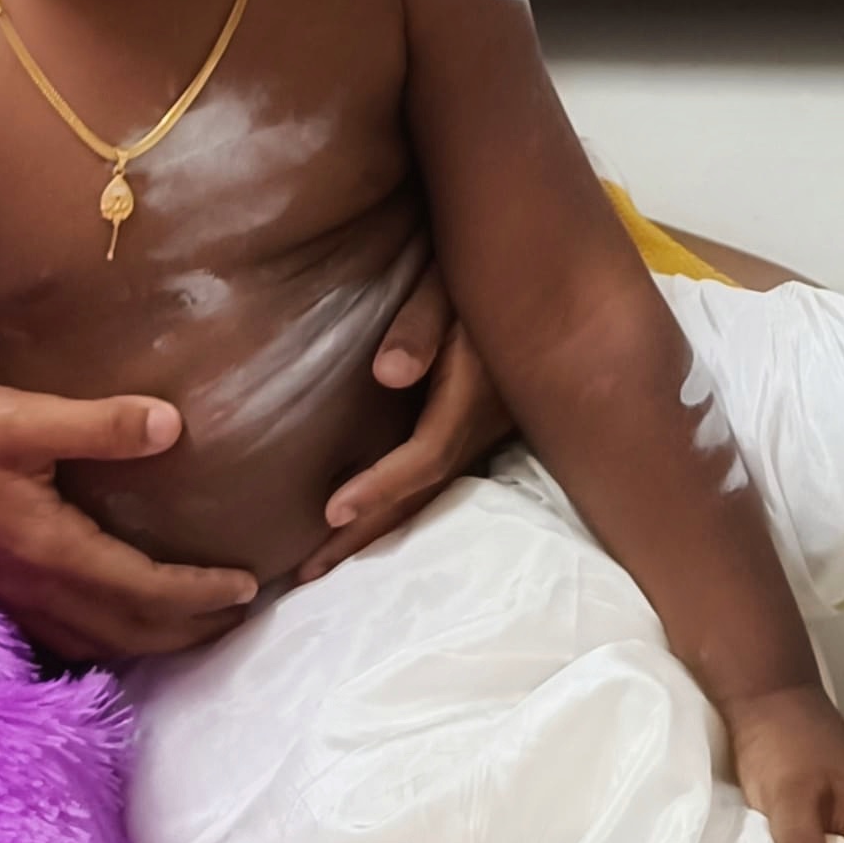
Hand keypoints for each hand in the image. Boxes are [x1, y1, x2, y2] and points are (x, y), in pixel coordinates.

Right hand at [0, 374, 258, 663]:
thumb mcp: (20, 416)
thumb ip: (98, 424)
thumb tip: (174, 426)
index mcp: (49, 550)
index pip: (143, 589)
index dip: (199, 593)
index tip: (250, 585)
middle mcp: (33, 586)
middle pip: (127, 631)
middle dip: (188, 629)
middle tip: (241, 617)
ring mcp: (8, 593)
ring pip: (95, 640)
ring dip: (150, 641)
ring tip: (193, 626)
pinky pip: (61, 634)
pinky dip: (103, 639)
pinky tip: (113, 625)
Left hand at [297, 280, 514, 584]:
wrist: (536, 270)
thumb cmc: (479, 267)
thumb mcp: (449, 280)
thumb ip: (419, 322)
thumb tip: (388, 376)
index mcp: (473, 392)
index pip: (425, 457)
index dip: (380, 486)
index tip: (331, 512)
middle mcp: (483, 423)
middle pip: (424, 495)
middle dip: (368, 536)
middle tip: (307, 576)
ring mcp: (486, 430)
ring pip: (433, 495)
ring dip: (381, 530)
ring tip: (326, 566)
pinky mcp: (479, 426)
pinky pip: (437, 478)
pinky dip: (399, 504)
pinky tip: (370, 519)